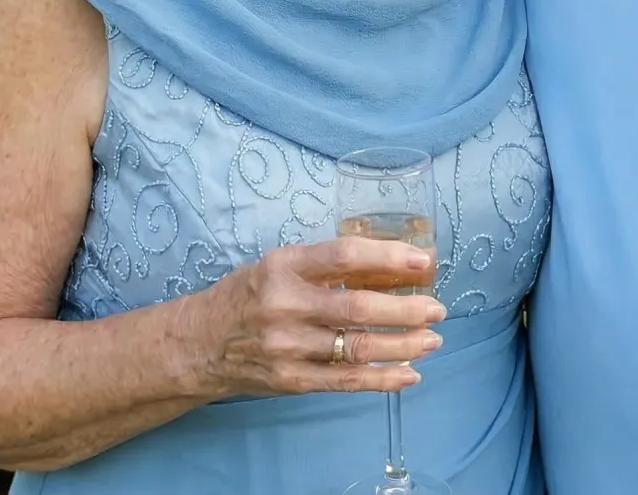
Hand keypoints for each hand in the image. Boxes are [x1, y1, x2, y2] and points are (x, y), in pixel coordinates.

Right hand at [186, 234, 445, 400]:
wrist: (200, 343)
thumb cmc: (248, 294)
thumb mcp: (280, 264)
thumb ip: (326, 265)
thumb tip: (390, 265)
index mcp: (284, 266)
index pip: (343, 256)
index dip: (387, 257)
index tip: (423, 260)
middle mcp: (286, 305)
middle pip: (357, 308)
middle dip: (405, 309)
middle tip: (437, 308)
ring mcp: (288, 348)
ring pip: (357, 349)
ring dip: (403, 345)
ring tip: (432, 339)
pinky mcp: (291, 381)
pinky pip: (346, 382)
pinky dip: (382, 379)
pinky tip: (409, 373)